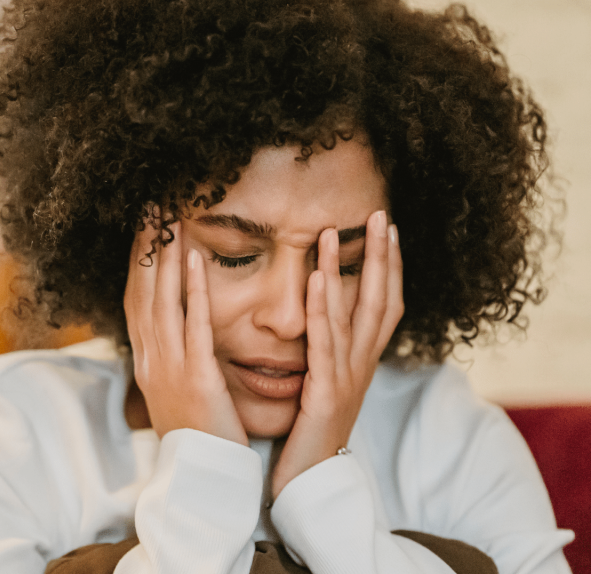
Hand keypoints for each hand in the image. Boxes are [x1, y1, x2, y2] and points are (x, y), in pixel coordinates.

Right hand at [124, 214, 248, 445]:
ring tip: (169, 217)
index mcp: (147, 361)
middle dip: (145, 245)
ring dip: (165, 256)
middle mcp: (151, 359)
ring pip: (162, 300)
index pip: (137, 299)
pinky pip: (194, 325)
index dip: (139, 260)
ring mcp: (170, 368)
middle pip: (142, 290)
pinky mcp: (196, 377)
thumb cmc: (198, 434)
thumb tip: (174, 330)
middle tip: (150, 204)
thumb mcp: (177, 391)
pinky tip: (196, 258)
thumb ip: (174, 357)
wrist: (204, 478)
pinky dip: (193, 290)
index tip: (143, 225)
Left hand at [271, 210, 403, 497]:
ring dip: (345, 270)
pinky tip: (315, 277)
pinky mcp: (326, 393)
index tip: (388, 230)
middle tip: (381, 215)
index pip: (383, 306)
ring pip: (354, 315)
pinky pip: (325, 343)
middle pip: (381, 301)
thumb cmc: (309, 435)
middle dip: (382, 257)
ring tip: (336, 231)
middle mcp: (361, 366)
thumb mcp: (321, 386)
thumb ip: (324, 355)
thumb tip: (319, 321)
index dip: (390, 267)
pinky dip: (322, 307)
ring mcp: (347, 379)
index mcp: (360, 363)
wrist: (308, 484)